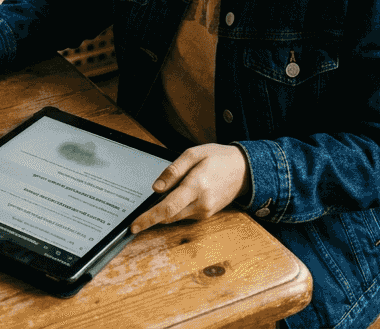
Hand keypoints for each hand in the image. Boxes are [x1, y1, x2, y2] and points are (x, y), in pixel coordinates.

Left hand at [130, 144, 252, 233]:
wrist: (245, 170)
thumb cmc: (219, 158)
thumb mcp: (193, 154)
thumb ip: (173, 171)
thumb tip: (156, 188)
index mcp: (196, 186)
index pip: (167, 207)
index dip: (148, 218)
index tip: (134, 225)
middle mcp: (201, 203)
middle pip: (168, 216)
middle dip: (153, 214)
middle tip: (144, 206)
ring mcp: (205, 211)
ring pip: (176, 216)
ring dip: (166, 208)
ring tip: (176, 187)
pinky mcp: (207, 215)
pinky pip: (185, 215)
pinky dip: (177, 208)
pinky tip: (183, 193)